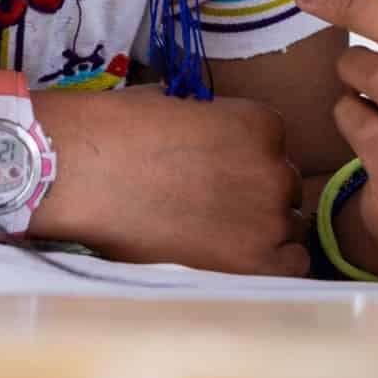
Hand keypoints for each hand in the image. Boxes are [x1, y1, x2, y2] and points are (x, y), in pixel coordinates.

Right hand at [33, 84, 307, 275]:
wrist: (87, 172)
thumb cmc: (121, 132)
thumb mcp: (180, 109)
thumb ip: (213, 127)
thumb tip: (209, 141)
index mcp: (261, 122)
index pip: (272, 150)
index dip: (244, 164)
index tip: (216, 176)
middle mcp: (275, 166)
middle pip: (282, 189)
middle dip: (253, 197)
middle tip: (211, 209)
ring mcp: (268, 214)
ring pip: (286, 227)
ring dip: (260, 231)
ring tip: (216, 238)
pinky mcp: (252, 259)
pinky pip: (290, 267)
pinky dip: (271, 267)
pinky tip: (237, 264)